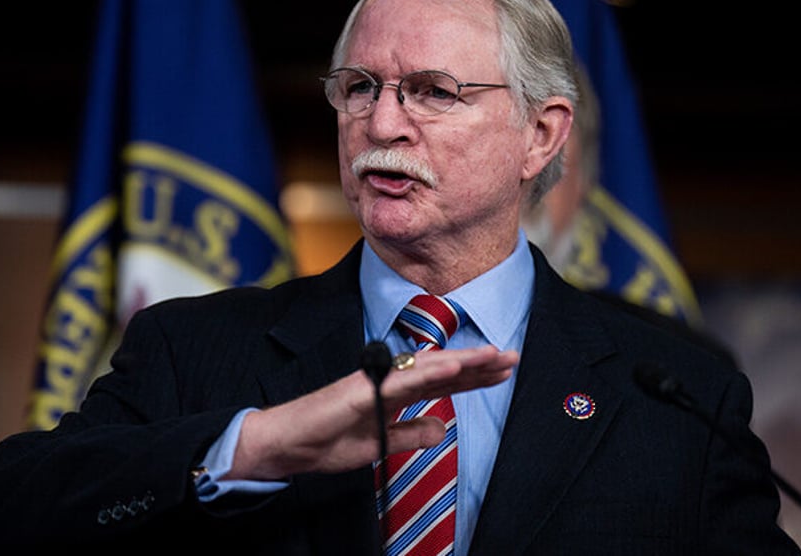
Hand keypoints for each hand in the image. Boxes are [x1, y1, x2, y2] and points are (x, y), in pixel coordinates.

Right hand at [230, 345, 517, 480]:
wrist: (288, 445)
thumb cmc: (328, 441)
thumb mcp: (382, 444)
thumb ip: (410, 434)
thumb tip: (441, 429)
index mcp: (396, 394)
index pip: (442, 383)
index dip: (473, 377)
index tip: (503, 371)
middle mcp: (391, 382)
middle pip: (443, 371)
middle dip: (478, 365)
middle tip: (512, 356)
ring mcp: (378, 383)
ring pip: (428, 368)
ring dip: (463, 361)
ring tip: (494, 355)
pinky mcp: (363, 390)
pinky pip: (403, 381)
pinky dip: (430, 371)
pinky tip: (455, 366)